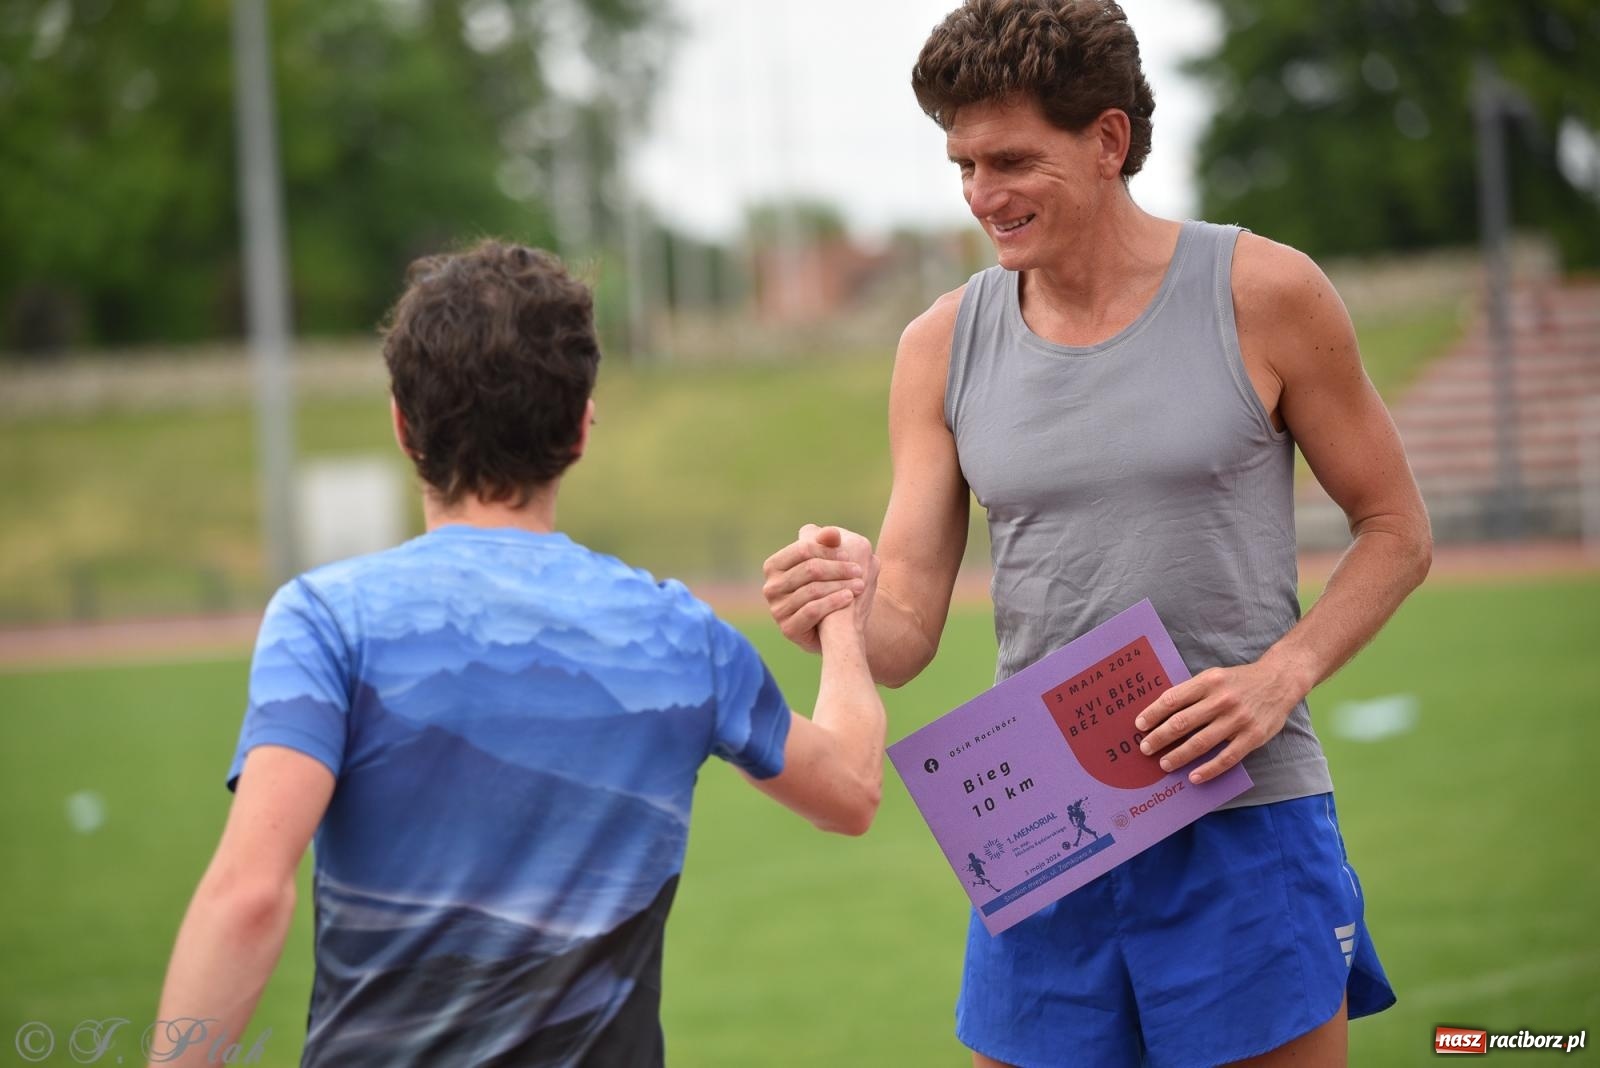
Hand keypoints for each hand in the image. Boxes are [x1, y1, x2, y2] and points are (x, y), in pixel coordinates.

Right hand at [762, 525, 878, 652]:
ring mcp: (777, 609)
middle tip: (859, 570)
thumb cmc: (828, 586)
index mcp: (774, 565)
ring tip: (859, 584)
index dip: (828, 550)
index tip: (849, 554)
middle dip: (838, 568)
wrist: (832, 626)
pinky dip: (833, 602)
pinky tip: (849, 597)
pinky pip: (812, 611)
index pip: (803, 549)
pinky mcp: (788, 628)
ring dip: (840, 585)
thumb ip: (827, 543)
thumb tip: (832, 533)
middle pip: (810, 569)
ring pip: (812, 590)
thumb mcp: (827, 561)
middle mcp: (771, 587)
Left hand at [1132, 660, 1304, 783]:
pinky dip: (1208, 769)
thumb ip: (1192, 692)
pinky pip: (1226, 757)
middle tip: (1145, 748)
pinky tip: (1193, 777)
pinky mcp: (1252, 737)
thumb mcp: (1214, 677)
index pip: (1173, 699)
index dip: (1153, 713)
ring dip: (1178, 755)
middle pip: (1182, 722)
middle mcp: (1221, 700)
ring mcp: (1238, 720)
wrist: (1279, 680)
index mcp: (1208, 682)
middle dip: (1160, 737)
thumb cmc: (1239, 681)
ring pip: (1201, 742)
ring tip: (1163, 764)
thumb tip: (1161, 712)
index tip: (1139, 725)